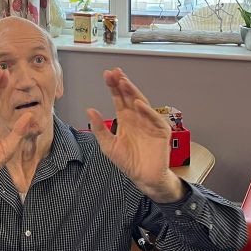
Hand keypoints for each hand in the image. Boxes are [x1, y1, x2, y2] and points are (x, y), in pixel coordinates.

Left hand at [86, 69, 184, 202]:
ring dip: (133, 92)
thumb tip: (89, 110)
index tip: (107, 74)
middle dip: (122, 84)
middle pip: (129, 97)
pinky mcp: (161, 131)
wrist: (143, 177)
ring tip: (124, 82)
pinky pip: (154, 118)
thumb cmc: (128, 162)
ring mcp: (150, 123)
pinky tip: (138, 103)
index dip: (113, 87)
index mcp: (125, 119)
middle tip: (115, 73)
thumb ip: (99, 128)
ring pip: (141, 103)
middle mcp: (137, 118)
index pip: (119, 99)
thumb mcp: (108, 146)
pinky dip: (147, 110)